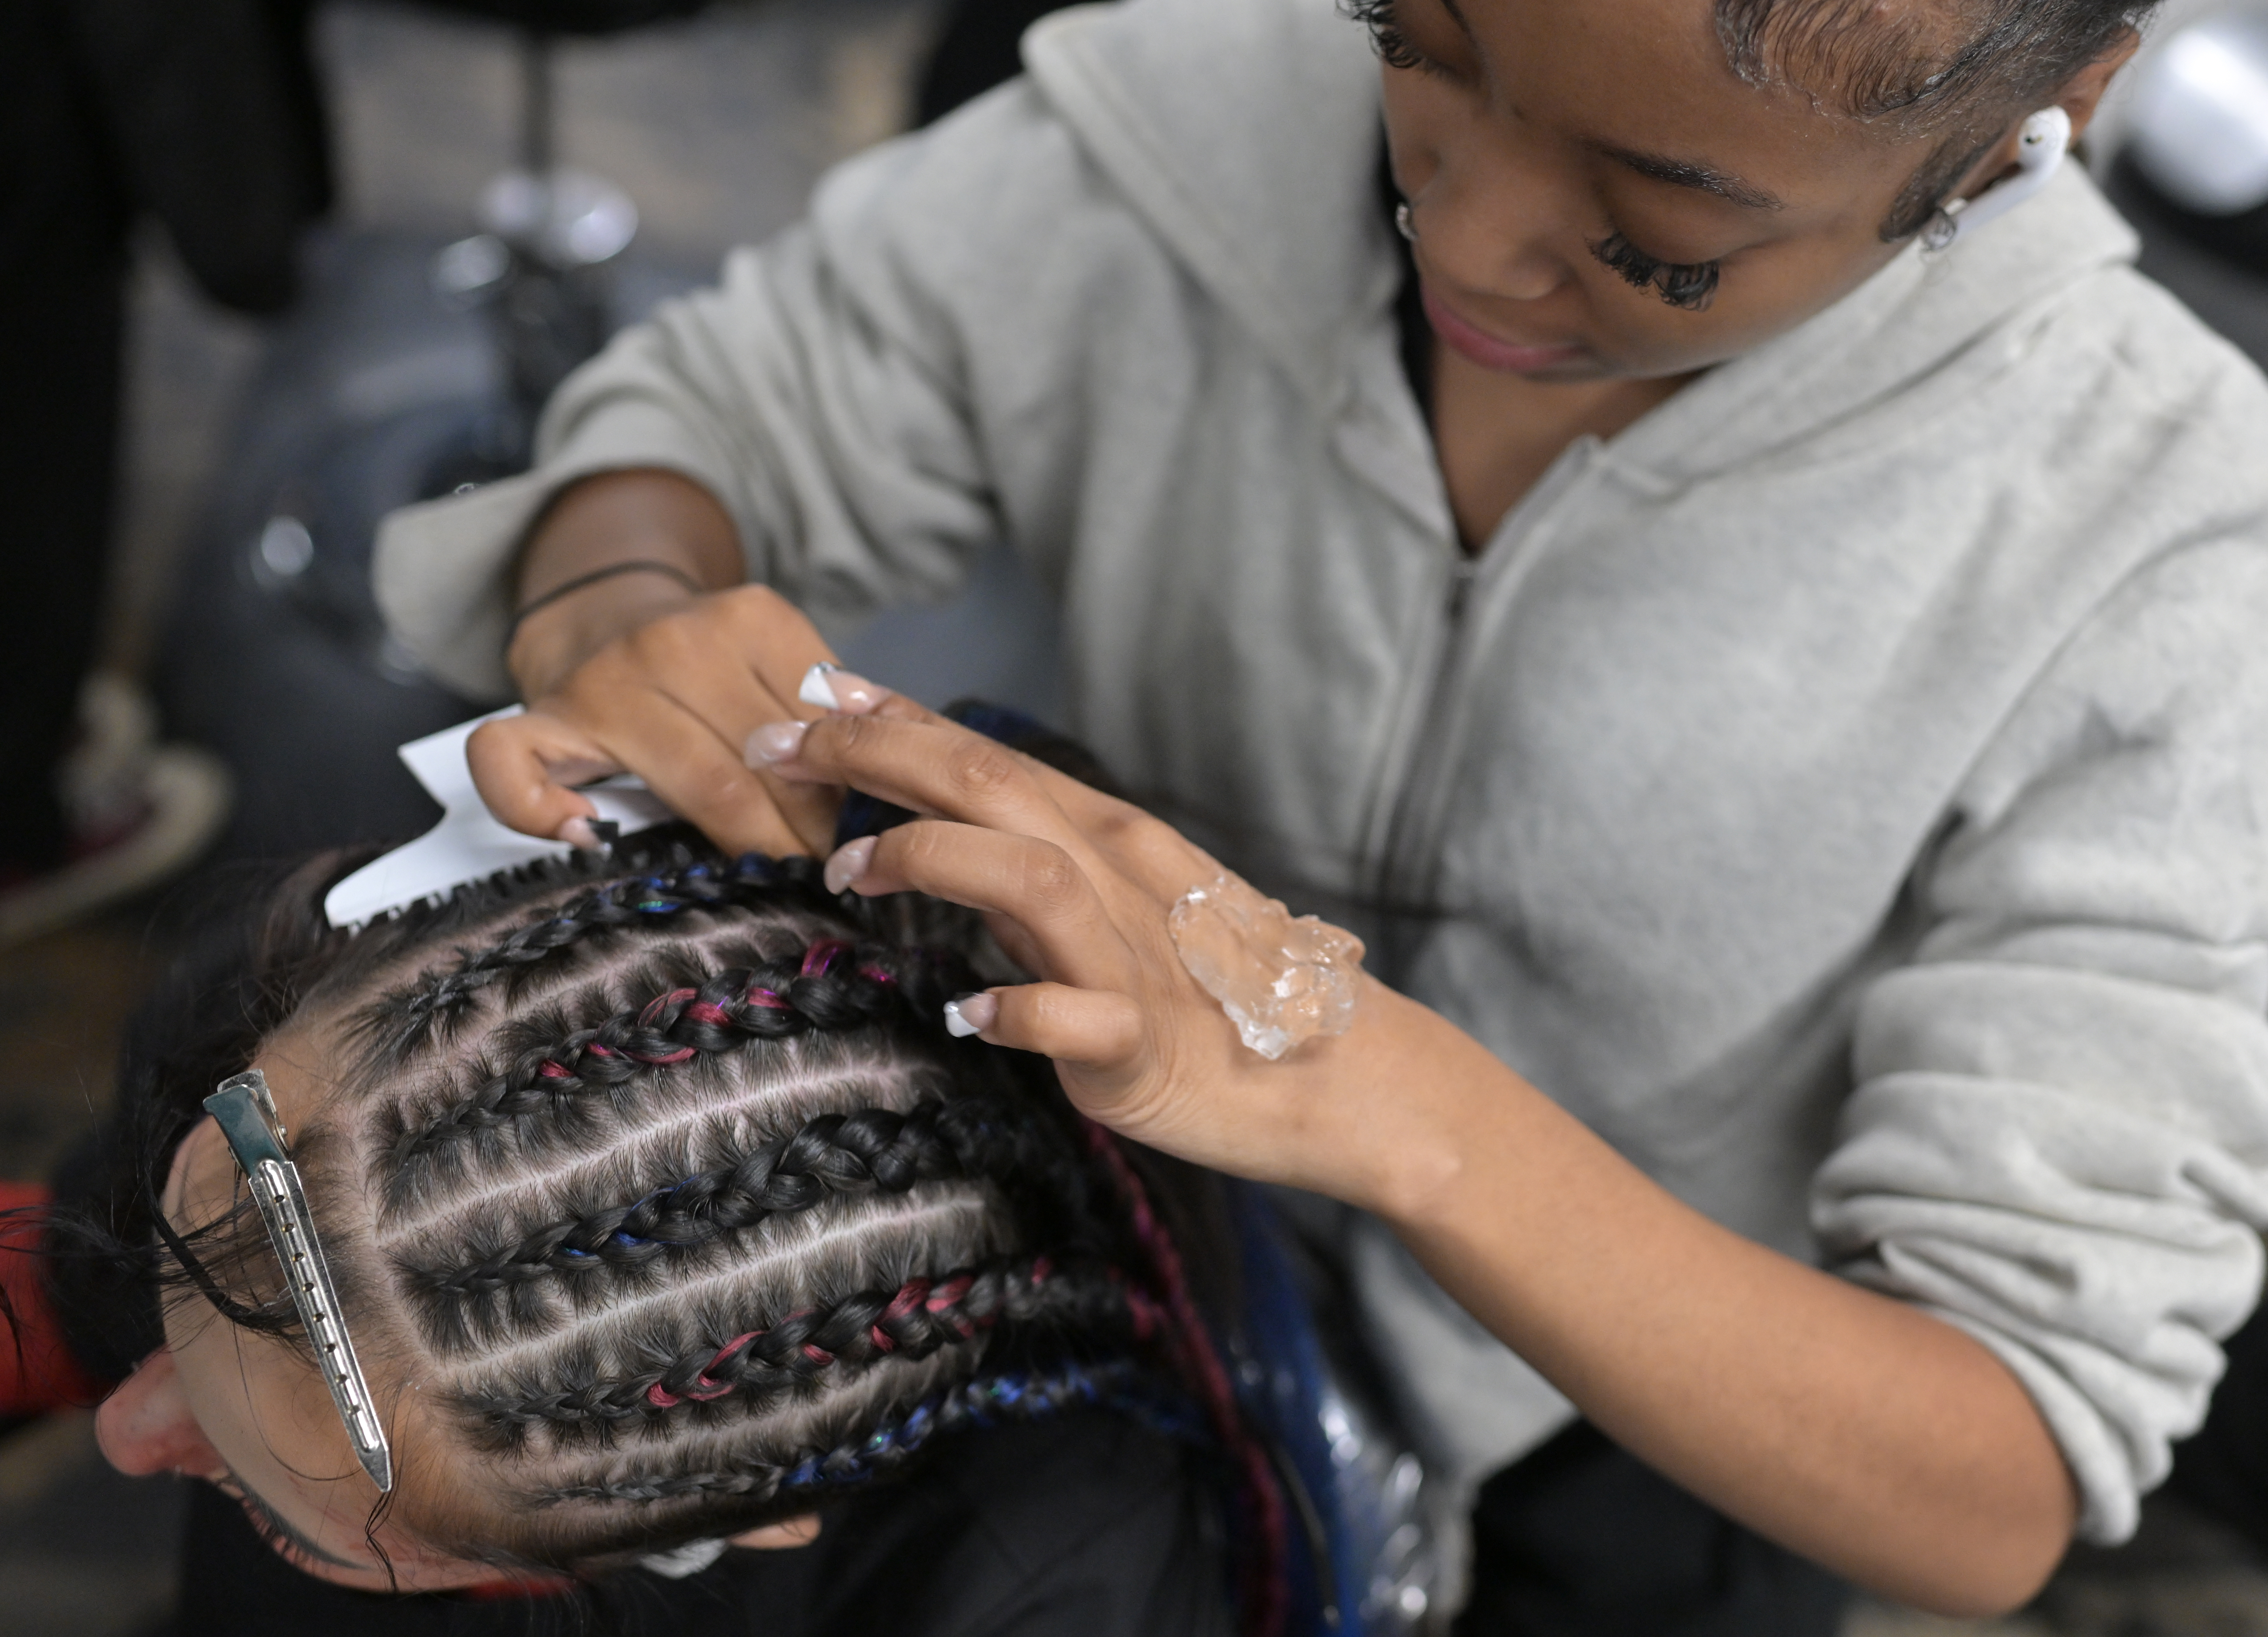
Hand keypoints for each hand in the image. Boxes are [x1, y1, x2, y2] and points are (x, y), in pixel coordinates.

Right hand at [473, 585, 867, 857]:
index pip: (817, 731)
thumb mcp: (783, 658)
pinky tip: (588, 835)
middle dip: (804, 834)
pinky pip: (514, 767)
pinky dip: (543, 811)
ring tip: (776, 871)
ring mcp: (602, 678)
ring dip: (744, 844)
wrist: (616, 607)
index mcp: (749, 619)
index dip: (844, 797)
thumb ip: (831, 709)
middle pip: (759, 770)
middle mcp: (675, 640)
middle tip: (827, 871)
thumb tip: (875, 792)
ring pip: (692, 785)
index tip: (857, 837)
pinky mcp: (537, 714)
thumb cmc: (715, 662)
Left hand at [751, 694, 1436, 1203]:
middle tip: (778, 745)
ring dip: (929, 857)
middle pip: (992, 787)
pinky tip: (966, 1010)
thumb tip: (944, 847)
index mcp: (1110, 842)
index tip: (816, 693)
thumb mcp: (1117, 914)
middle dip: (879, 756)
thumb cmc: (1220, 998)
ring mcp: (1134, 958)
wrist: (1338, 1078)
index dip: (899, 721)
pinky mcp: (1145, 1045)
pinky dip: (1018, 1007)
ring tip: (846, 871)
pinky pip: (1075, 1017)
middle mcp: (1119, 879)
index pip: (991, 760)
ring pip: (1028, 875)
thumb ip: (1033, 879)